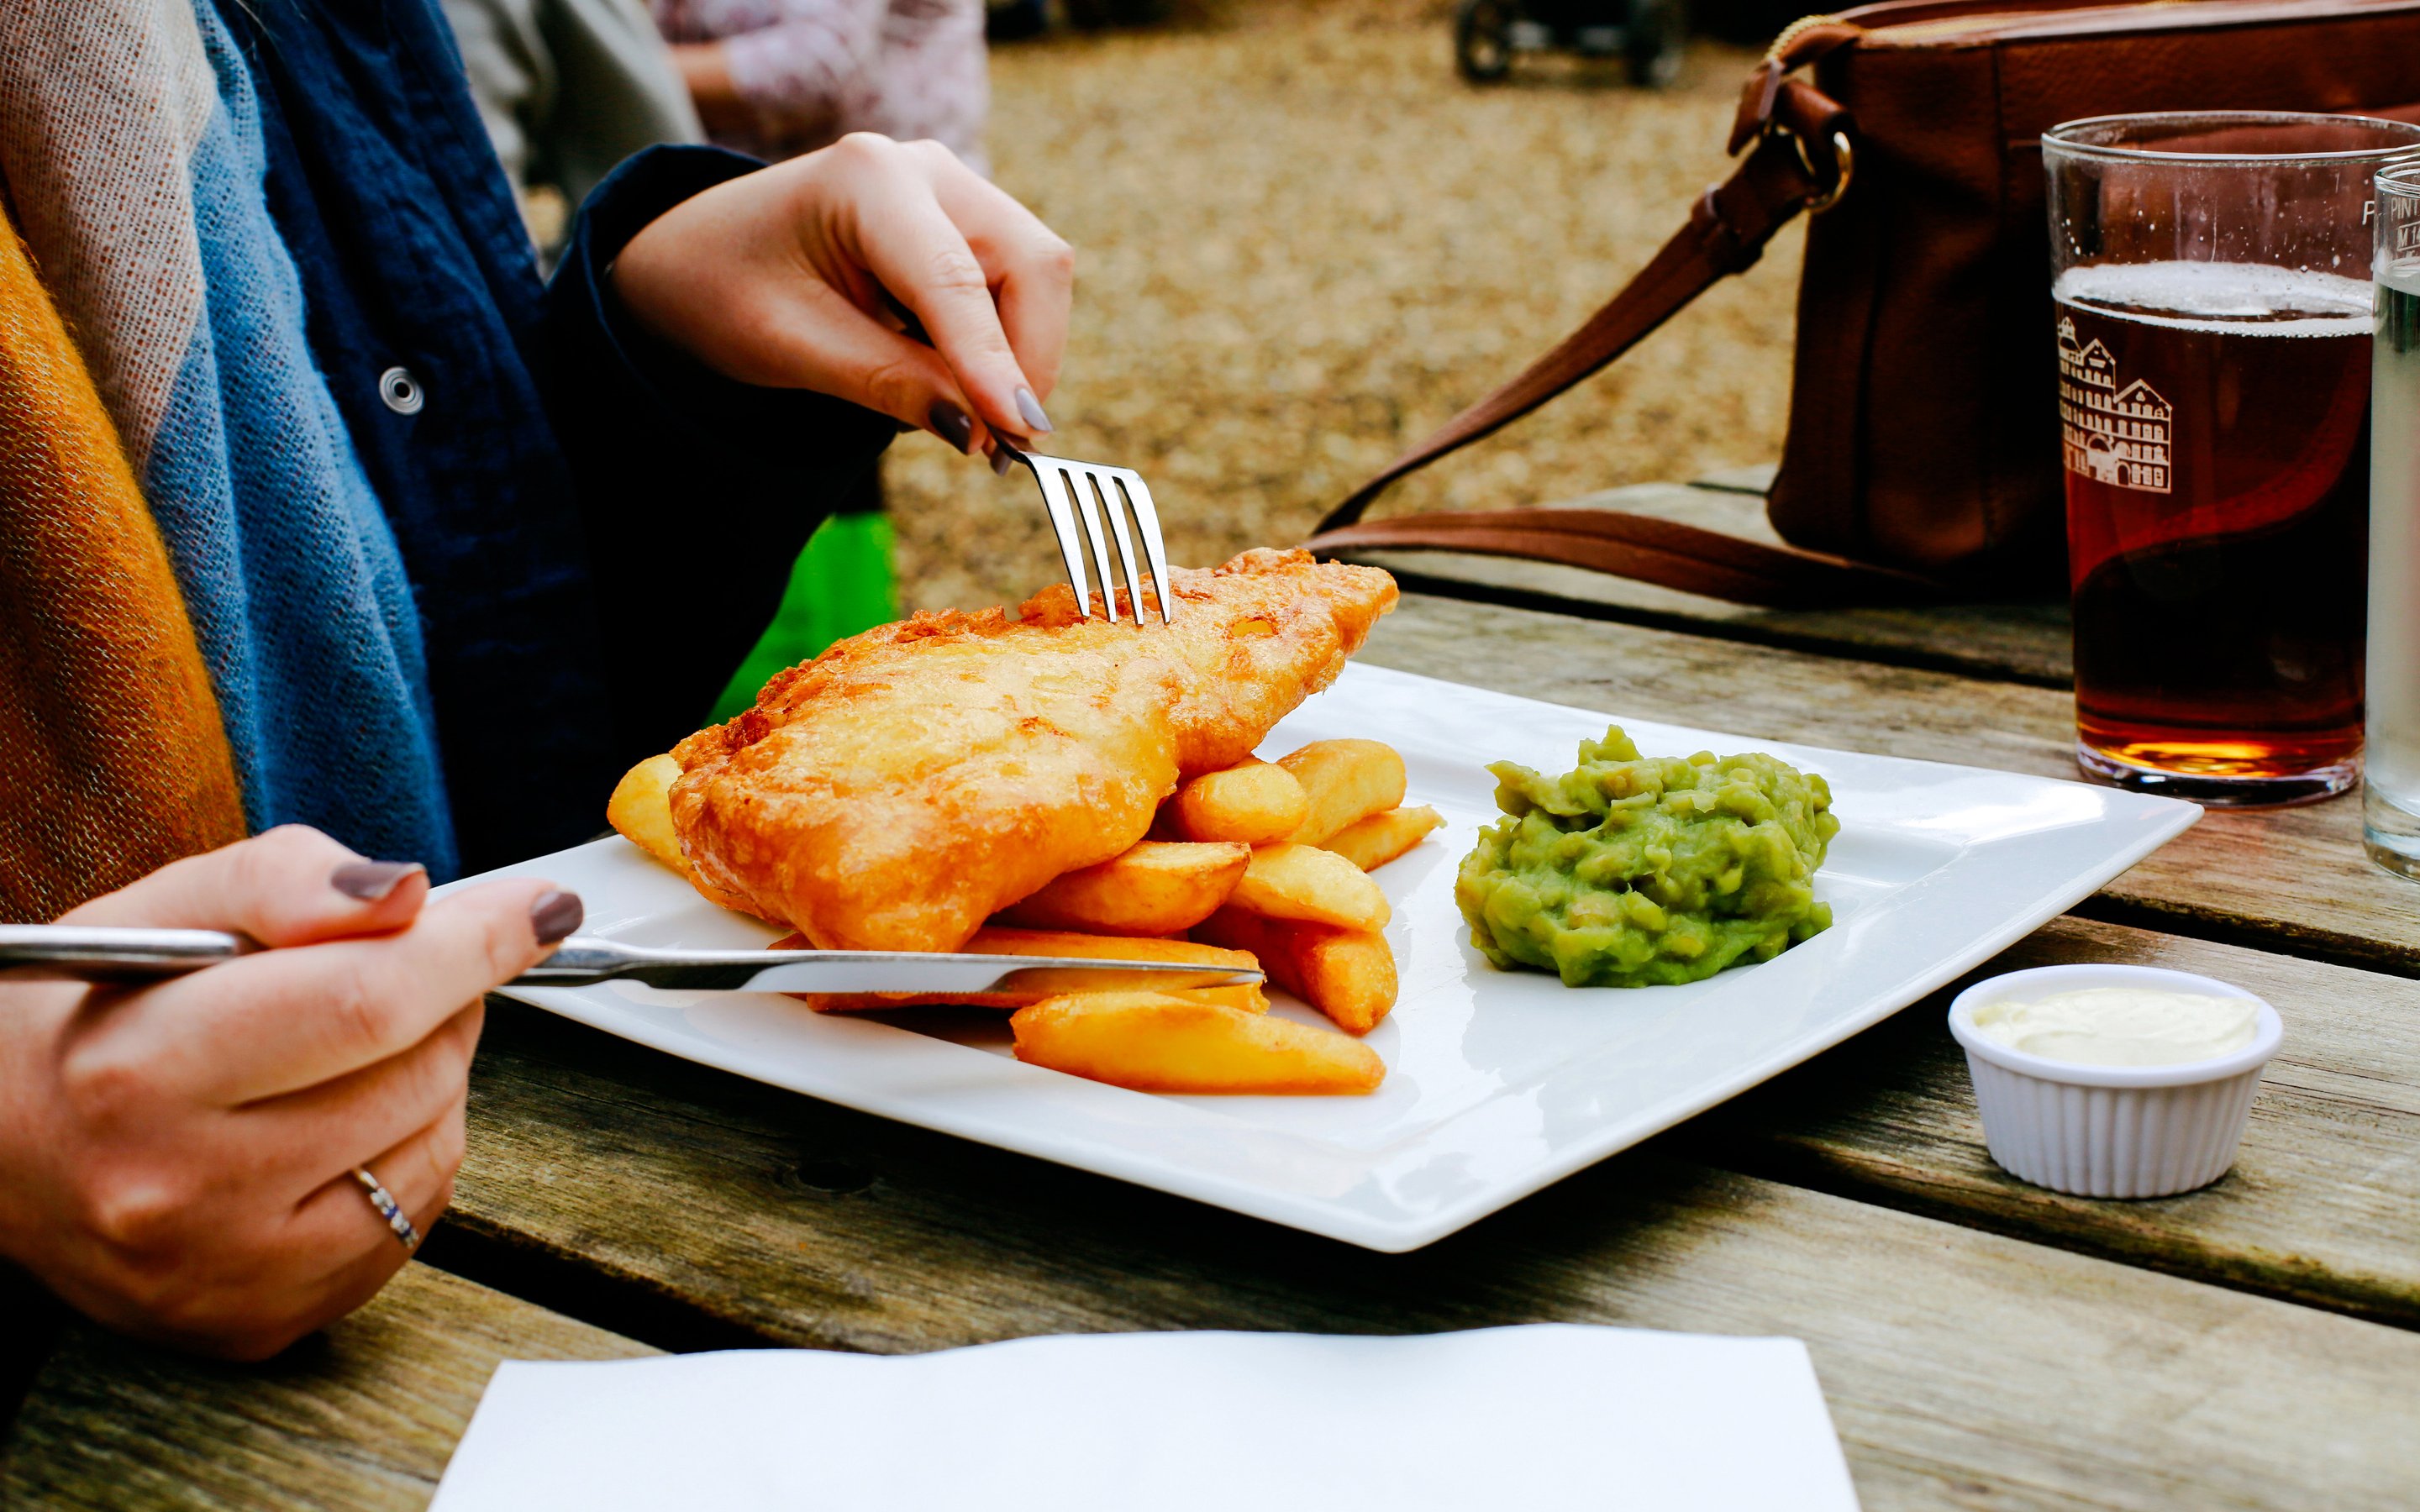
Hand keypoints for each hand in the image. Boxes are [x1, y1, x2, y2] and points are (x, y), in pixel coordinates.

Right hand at [0, 827, 580, 1358]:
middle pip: (416, 1070)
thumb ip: (288, 882)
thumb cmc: (86, 1016)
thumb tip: (411, 895)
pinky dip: (409, 1152)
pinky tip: (340, 1123)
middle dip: (445, 1000)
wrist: (0, 1153)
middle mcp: (179, 1192)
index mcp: (141, 1072)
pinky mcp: (261, 1324)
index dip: (476, 944)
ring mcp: (226, 1275)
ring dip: (432, 1075)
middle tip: (400, 970)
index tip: (538, 910)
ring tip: (347, 1049)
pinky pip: (415, 1218)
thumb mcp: (164, 910)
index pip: (369, 1000)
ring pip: (435, 1144)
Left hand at [613, 133, 1074, 458]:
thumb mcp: (790, 346)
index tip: (1016, 433)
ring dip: (1014, 358)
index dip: (992, 361)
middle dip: (1023, 360)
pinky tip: (946, 376)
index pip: (954, 278)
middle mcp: (925, 169)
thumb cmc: (725, 288)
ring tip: (958, 413)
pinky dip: (999, 347)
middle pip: (1030, 265)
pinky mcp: (967, 224)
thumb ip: (886, 381)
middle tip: (994, 445)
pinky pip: (1016, 290)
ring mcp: (954, 191)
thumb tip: (979, 430)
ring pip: (1036, 280)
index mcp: (867, 179)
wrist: (700, 256)